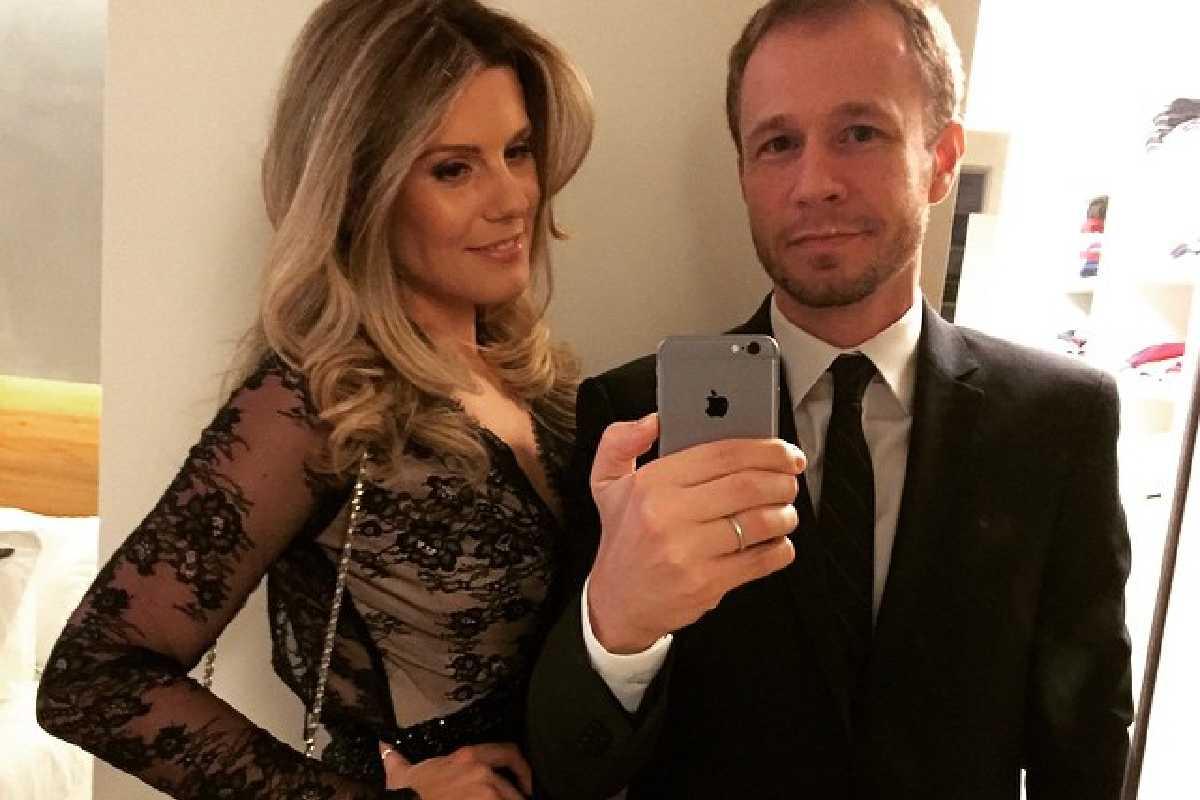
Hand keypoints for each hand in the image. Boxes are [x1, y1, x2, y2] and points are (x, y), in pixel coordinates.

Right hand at [380, 741, 532, 799]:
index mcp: (468, 757)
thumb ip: (397, 760)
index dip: (521, 769)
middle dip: (518, 798)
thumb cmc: (406, 795)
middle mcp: (482, 772)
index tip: (525, 783)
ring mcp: (487, 793)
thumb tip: (383, 746)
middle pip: (514, 787)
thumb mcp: (403, 775)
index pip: (509, 753)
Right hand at [587, 414, 803, 653]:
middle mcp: (667, 516)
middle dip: (781, 480)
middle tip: (789, 481)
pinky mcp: (705, 585)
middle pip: (747, 485)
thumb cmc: (623, 539)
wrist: (617, 602)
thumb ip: (621, 442)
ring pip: (759, 522)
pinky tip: (777, 543)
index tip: (784, 452)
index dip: (763, 449)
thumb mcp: (606, 484)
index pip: (721, 454)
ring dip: (785, 514)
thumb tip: (654, 420)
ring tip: (785, 511)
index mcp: (651, 484)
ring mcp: (687, 553)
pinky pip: (760, 561)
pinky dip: (780, 549)